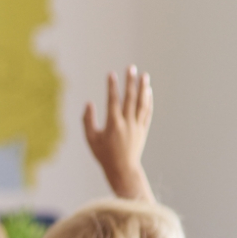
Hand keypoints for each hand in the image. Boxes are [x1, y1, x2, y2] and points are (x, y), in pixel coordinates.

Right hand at [82, 66, 154, 201]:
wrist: (122, 169)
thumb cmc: (103, 155)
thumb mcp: (90, 139)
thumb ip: (88, 120)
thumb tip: (88, 103)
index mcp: (113, 124)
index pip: (113, 101)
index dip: (112, 87)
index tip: (111, 74)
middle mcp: (127, 123)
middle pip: (130, 98)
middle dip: (130, 82)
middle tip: (131, 68)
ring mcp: (137, 126)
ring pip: (142, 103)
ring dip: (143, 88)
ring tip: (144, 75)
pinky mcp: (143, 130)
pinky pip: (147, 112)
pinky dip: (148, 101)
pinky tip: (148, 92)